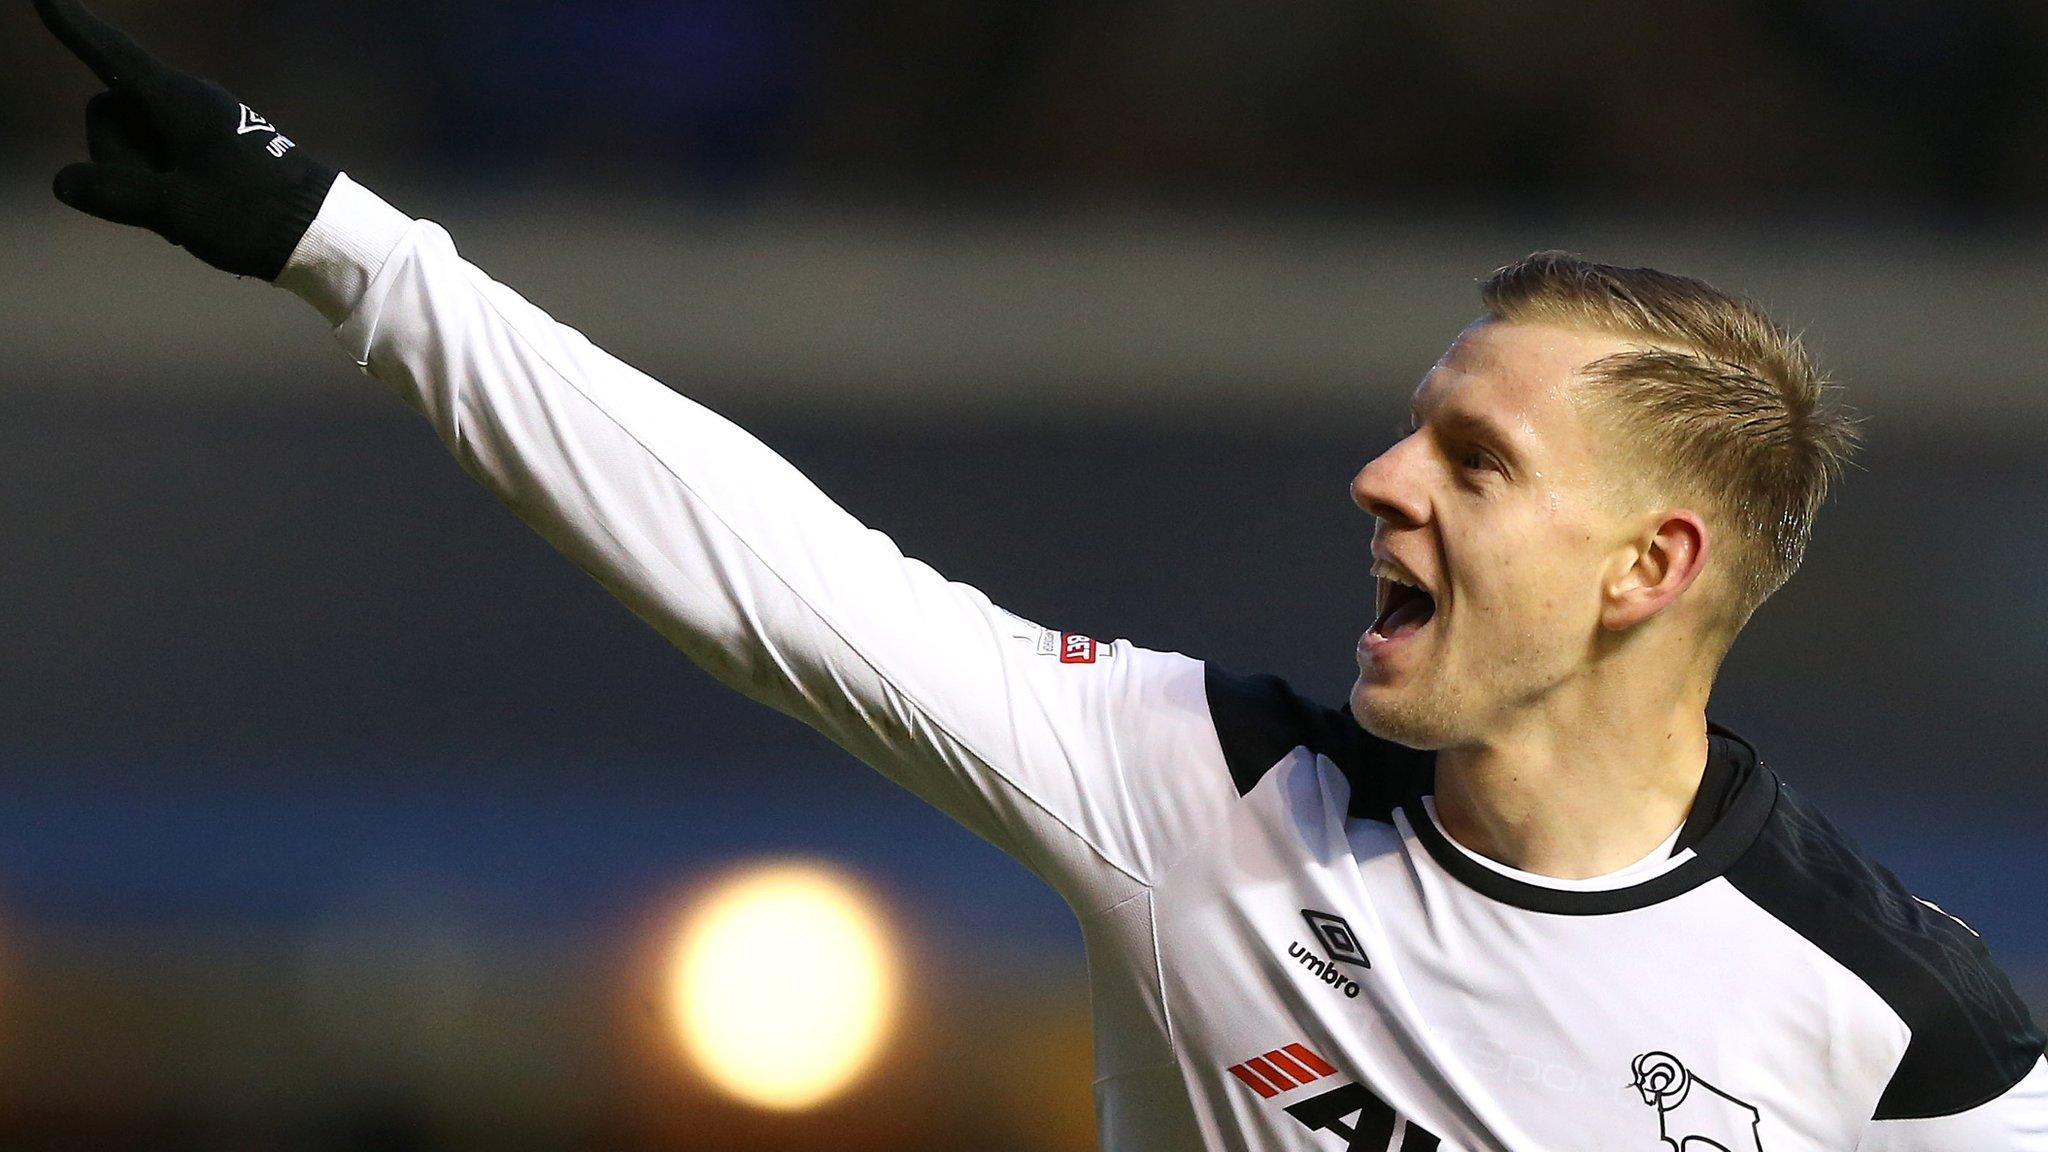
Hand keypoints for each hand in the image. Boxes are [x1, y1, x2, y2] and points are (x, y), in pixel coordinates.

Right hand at [35, 0, 339, 280]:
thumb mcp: (176, 210)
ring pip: (134, 138)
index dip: (73, 27)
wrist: (321, 232)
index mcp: (176, 100)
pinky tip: (199, 213)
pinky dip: (164, 186)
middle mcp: (186, 99)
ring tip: (191, 209)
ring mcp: (199, 120)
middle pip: (109, 111)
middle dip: (115, 157)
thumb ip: (114, 193)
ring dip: (142, 178)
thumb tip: (63, 181)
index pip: (109, 54)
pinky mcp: (212, 143)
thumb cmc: (252, 216)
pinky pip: (161, 156)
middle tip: (167, 200)